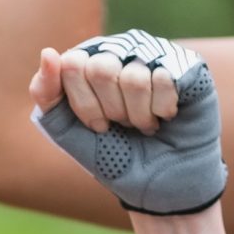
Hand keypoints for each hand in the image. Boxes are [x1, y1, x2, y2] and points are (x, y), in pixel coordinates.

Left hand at [30, 31, 225, 215]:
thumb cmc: (116, 155)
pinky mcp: (185, 63)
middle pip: (100, 69)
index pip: (71, 65)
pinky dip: (163, 110)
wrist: (162, 184)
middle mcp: (120, 49)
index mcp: (88, 60)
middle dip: (112, 112)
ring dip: (139, 116)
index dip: (85, 105)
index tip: (98, 125)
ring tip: (146, 124)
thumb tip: (48, 52)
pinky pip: (164, 78)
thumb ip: (47, 94)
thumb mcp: (69, 131)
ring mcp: (153, 53)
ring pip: (134, 78)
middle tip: (124, 125)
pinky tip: (167, 115)